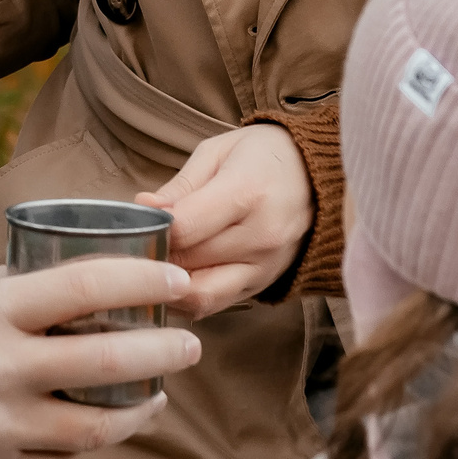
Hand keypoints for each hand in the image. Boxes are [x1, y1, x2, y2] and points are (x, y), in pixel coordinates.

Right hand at [0, 260, 199, 458]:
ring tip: (156, 395)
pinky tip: (93, 426)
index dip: (143, 279)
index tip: (175, 279)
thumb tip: (74, 278)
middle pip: (109, 359)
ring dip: (138, 410)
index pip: (86, 286)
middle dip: (164, 351)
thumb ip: (10, 286)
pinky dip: (83, 444)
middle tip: (187, 343)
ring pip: (95, 427)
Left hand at [136, 124, 313, 316]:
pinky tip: (179, 275)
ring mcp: (265, 267)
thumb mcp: (219, 153)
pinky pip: (216, 305)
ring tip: (157, 262)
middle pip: (188, 263)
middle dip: (154, 255)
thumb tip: (144, 207)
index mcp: (247, 193)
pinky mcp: (264, 286)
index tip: (139, 217)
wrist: (320, 177)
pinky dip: (190, 296)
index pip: (185, 228)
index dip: (152, 227)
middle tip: (137, 241)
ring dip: (170, 285)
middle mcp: (261, 237)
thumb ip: (181, 185)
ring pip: (200, 296)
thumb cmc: (264, 157)